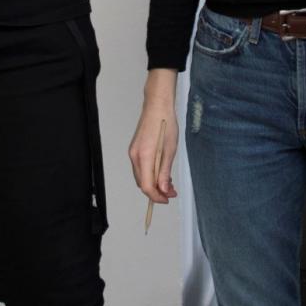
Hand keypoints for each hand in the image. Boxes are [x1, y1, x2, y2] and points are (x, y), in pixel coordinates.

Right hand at [129, 74, 179, 204]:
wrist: (157, 106)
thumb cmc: (166, 124)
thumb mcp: (170, 150)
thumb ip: (165, 172)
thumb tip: (164, 189)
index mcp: (144, 157)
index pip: (147, 186)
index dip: (157, 196)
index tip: (168, 199)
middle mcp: (135, 156)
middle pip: (142, 183)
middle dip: (156, 191)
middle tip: (172, 192)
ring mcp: (133, 153)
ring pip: (141, 177)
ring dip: (153, 183)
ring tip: (169, 183)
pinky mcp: (135, 150)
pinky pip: (141, 168)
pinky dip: (150, 174)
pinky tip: (161, 172)